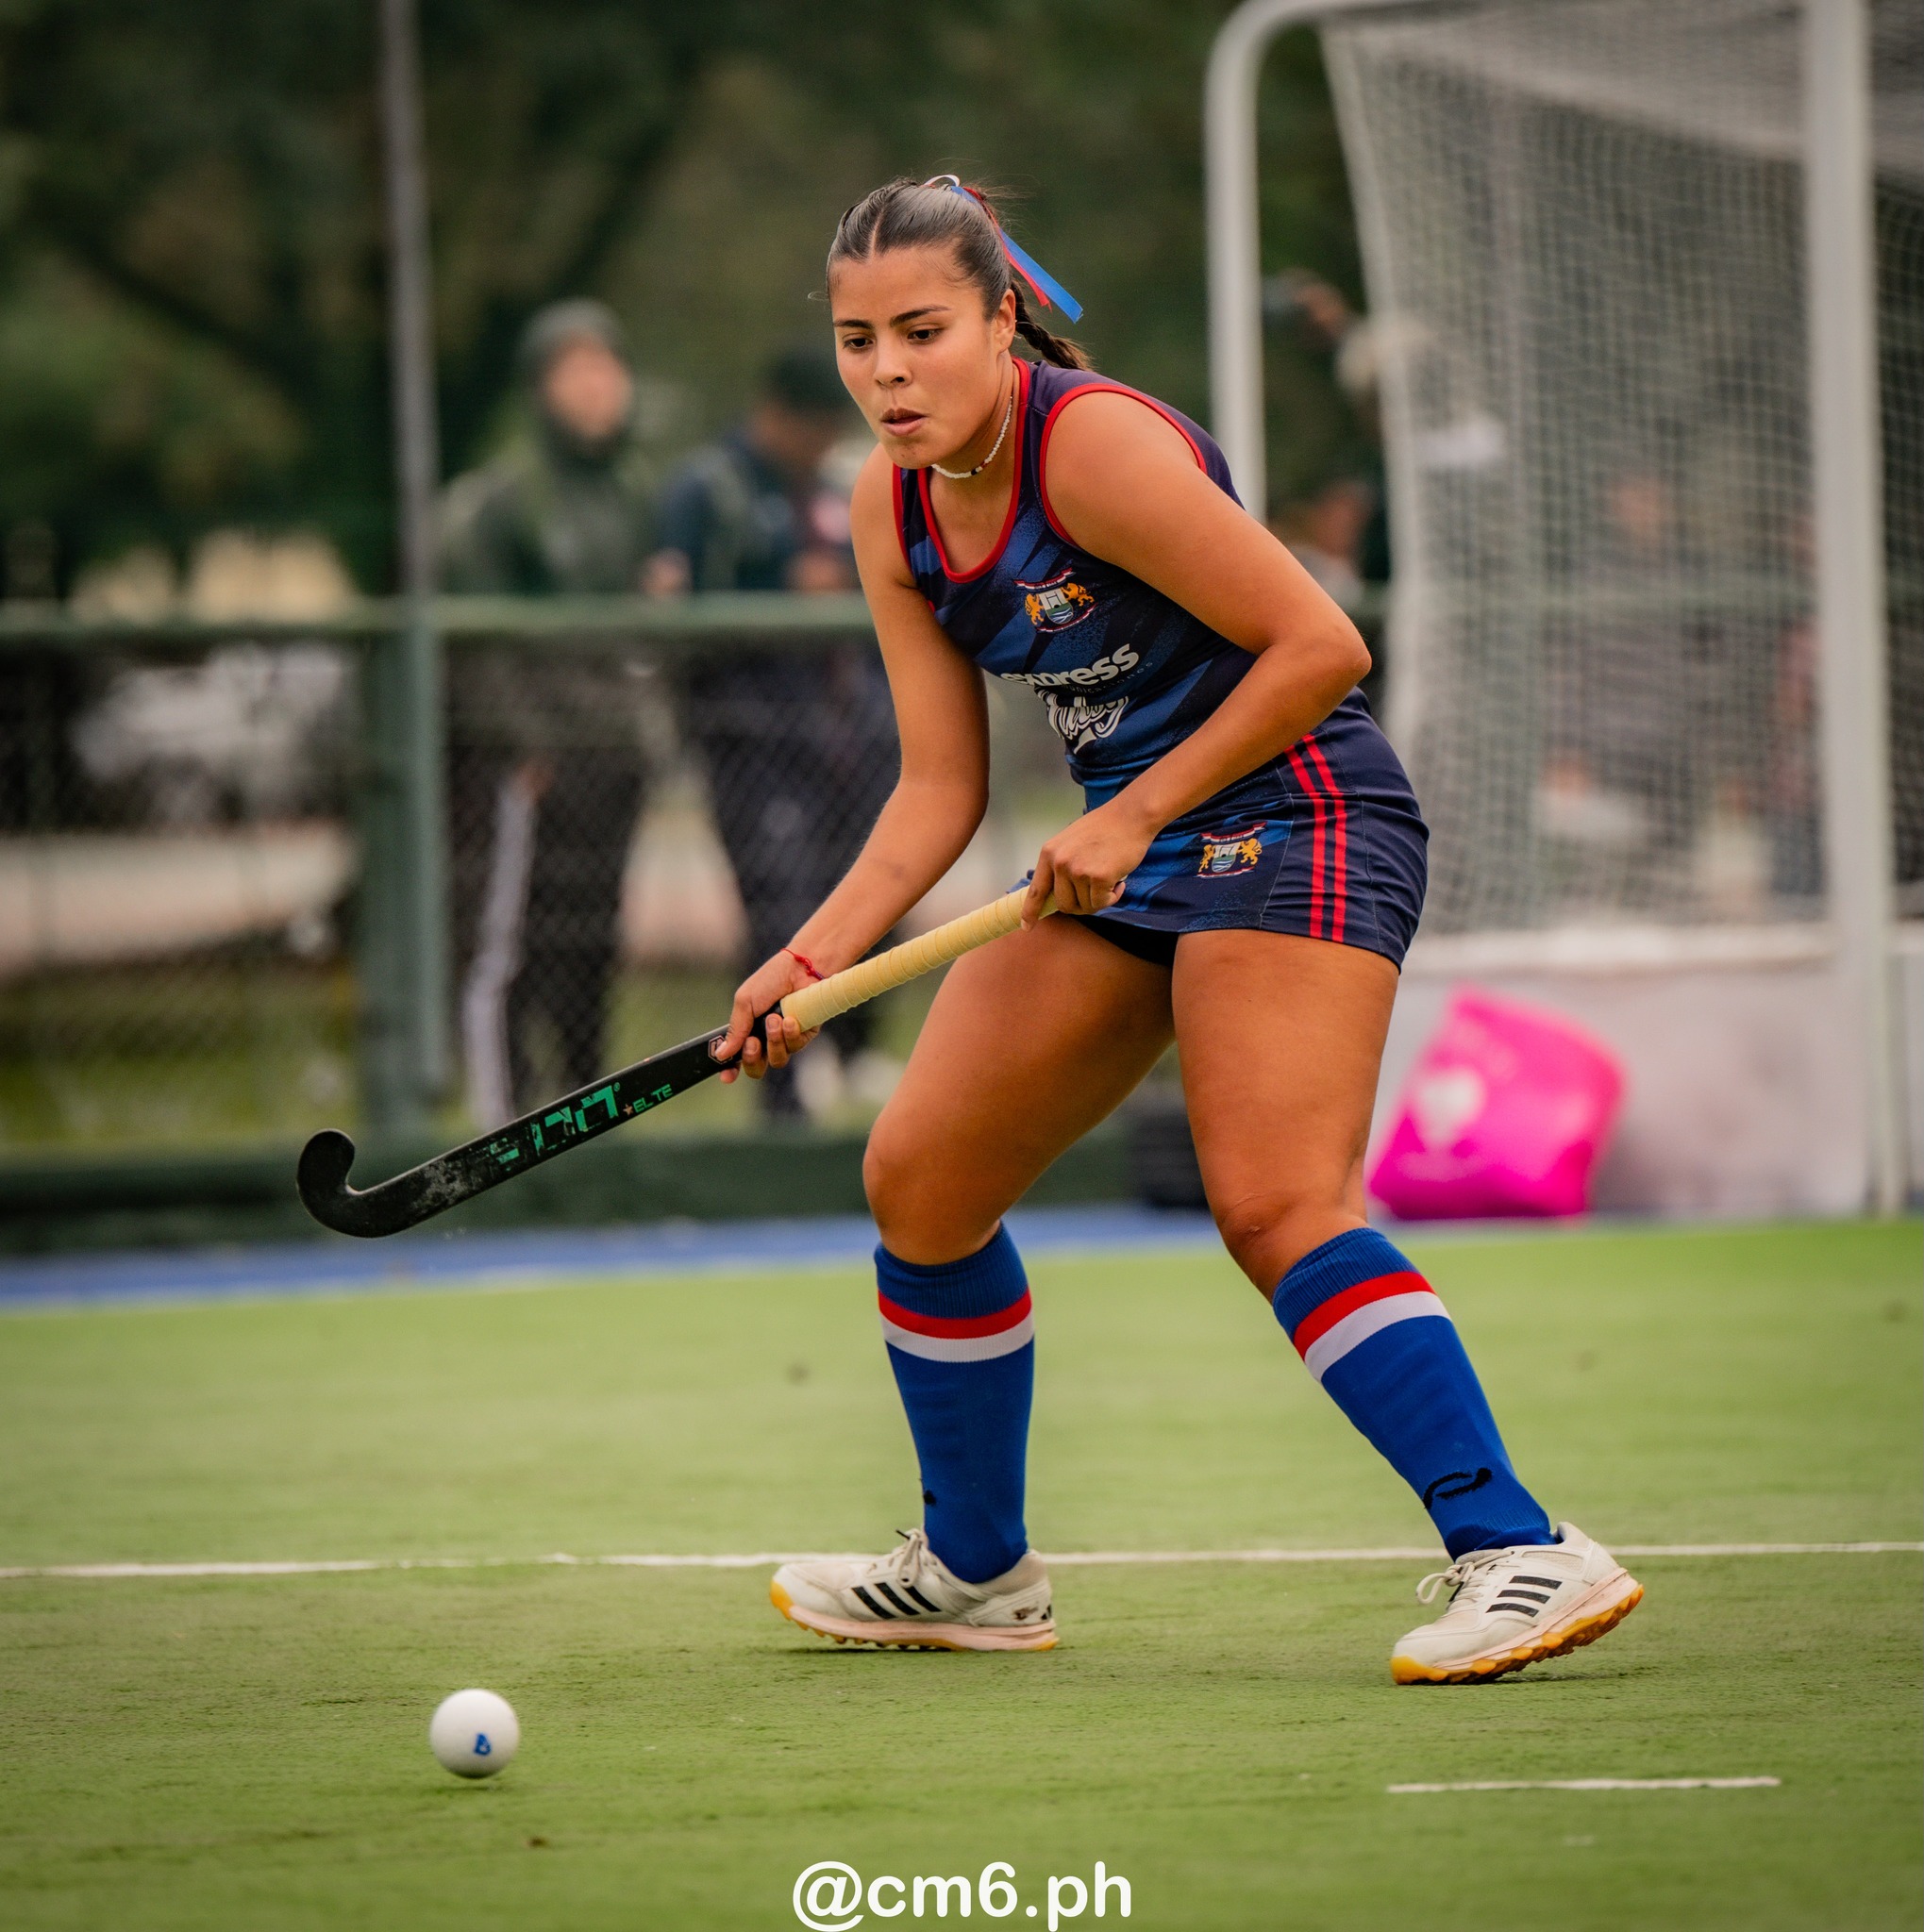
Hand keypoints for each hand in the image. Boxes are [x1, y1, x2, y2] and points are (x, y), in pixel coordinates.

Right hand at [714, 950, 823, 1083]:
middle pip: (757, 1068)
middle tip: (753, 1042)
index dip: (731, 1070)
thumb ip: (735, 1030)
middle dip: (752, 1058)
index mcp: (748, 1031)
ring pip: (777, 1060)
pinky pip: (795, 1048)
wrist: (801, 968)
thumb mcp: (745, 1002)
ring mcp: (786, 1039)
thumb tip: (720, 1054)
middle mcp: (766, 1039)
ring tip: (775, 1019)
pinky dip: (790, 1034)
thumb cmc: (771, 980)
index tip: (727, 1077)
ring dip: (774, 1041)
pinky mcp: (804, 1036)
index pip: (737, 1058)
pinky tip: (790, 1019)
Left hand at [1024, 798, 1156, 922]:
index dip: (1030, 912)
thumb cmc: (1104, 828)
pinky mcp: (1099, 877)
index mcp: (1049, 853)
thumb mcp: (1070, 842)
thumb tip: (1057, 895)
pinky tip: (1119, 880)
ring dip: (1100, 899)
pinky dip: (1113, 897)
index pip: (1036, 890)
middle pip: (1064, 905)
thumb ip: (1061, 865)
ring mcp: (1078, 870)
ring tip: (1111, 878)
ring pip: (1085, 905)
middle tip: (1096, 893)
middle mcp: (1059, 862)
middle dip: (1081, 905)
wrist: (1131, 815)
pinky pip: (1102, 902)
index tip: (1026, 927)